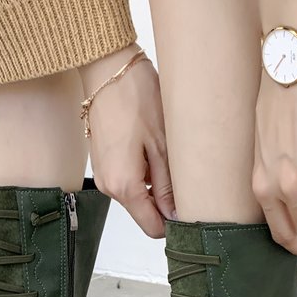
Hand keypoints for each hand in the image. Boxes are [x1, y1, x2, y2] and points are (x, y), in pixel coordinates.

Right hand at [79, 46, 174, 237]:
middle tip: (189, 177)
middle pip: (145, 212)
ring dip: (155, 184)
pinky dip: (143, 172)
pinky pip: (128, 179)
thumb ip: (167, 186)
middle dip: (166, 202)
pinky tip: (154, 148)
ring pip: (137, 195)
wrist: (107, 69)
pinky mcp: (103, 162)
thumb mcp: (162, 145)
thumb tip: (175, 214)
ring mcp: (104, 175)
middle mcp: (109, 187)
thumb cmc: (135, 98)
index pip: (153, 227)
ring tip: (170, 156)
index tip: (193, 209)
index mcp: (124, 186)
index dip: (174, 223)